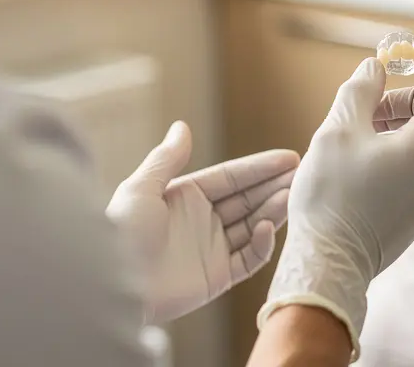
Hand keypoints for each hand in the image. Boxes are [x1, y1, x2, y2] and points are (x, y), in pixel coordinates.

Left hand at [106, 121, 298, 323]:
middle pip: (248, 199)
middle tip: (304, 176)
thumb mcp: (140, 189)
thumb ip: (167, 159)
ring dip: (273, 210)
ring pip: (253, 225)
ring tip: (294, 196)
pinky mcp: (216, 278)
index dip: (260, 167)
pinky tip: (267, 227)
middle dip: (275, 186)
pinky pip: (248, 259)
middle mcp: (202, 221)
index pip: (232, 177)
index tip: (290, 158)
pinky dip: (261, 244)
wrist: (110, 287)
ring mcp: (211, 249)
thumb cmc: (120, 234)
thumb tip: (183, 126)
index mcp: (186, 196)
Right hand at [257, 49, 413, 359]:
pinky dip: (407, 144)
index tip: (410, 54)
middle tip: (374, 95)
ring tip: (364, 123)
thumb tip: (375, 67)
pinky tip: (369, 150)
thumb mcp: (338, 129)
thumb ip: (361, 89)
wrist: (329, 263)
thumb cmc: (331, 197)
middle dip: (411, 95)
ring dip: (406, 120)